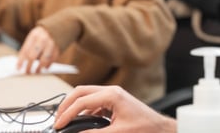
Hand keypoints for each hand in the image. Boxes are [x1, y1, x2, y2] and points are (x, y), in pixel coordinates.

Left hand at [17, 26, 59, 73]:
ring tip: (37, 71)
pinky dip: (49, 64)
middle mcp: (42, 38)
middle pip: (33, 56)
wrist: (63, 24)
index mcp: (34, 35)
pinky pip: (53, 59)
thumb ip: (30, 46)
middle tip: (27, 72)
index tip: (18, 68)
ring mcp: (52, 43)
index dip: (21, 61)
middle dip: (29, 66)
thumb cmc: (44, 33)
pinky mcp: (59, 47)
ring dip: (40, 67)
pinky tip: (46, 67)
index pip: (25, 50)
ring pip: (44, 59)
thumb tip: (23, 61)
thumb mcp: (35, 35)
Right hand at [54, 85, 176, 132]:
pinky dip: (84, 110)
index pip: (82, 101)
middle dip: (66, 105)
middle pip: (80, 92)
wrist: (160, 128)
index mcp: (112, 95)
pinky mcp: (114, 101)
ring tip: (65, 120)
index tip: (59, 125)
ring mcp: (113, 94)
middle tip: (58, 120)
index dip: (67, 114)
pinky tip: (80, 121)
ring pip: (86, 95)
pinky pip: (94, 101)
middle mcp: (112, 91)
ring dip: (74, 106)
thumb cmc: (145, 128)